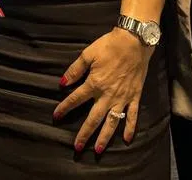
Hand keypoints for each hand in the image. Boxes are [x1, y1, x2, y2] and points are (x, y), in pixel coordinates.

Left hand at [53, 28, 151, 153]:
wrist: (133, 42)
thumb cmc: (109, 46)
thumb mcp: (88, 54)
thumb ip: (75, 70)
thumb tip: (62, 83)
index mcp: (94, 83)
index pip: (76, 99)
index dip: (65, 108)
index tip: (56, 116)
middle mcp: (107, 95)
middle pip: (94, 118)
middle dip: (84, 133)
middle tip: (77, 147)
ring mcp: (122, 98)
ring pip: (112, 122)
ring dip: (105, 137)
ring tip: (98, 150)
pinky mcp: (134, 97)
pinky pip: (132, 116)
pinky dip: (130, 128)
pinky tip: (126, 139)